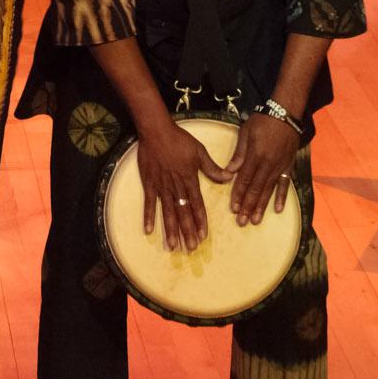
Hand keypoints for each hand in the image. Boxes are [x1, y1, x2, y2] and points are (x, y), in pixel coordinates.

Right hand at [135, 119, 231, 251]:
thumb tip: (229, 177)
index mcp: (189, 179)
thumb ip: (212, 167)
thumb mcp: (199, 151)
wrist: (156, 130)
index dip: (200, 221)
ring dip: (170, 229)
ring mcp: (161, 186)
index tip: (203, 236)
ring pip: (167, 211)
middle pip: (183, 213)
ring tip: (172, 246)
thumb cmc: (179, 139)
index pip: (197, 205)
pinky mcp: (149, 183)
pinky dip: (148, 216)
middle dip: (187, 231)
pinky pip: (149, 202)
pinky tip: (148, 230)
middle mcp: (176, 186)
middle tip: (191, 248)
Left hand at [226, 113, 301, 225]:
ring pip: (269, 190)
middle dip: (248, 206)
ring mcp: (279, 166)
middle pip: (256, 188)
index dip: (238, 195)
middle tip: (242, 222)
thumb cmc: (262, 121)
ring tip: (256, 220)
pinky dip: (281, 197)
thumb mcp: (245, 132)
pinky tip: (277, 209)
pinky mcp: (289, 166)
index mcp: (255, 155)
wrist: (285, 115)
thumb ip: (239, 153)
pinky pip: (285, 184)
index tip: (234, 208)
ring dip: (262, 206)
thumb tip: (229, 172)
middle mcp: (268, 164)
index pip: (244, 179)